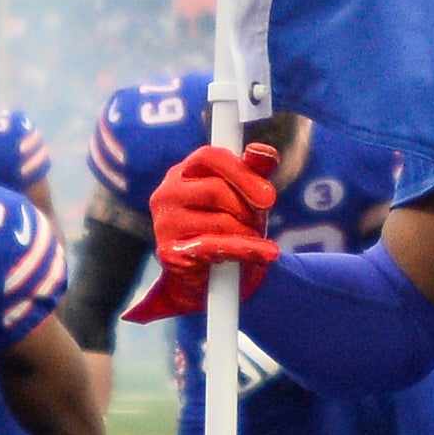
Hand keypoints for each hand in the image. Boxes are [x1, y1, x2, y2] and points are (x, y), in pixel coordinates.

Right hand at [124, 141, 280, 324]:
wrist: (212, 284)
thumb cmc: (230, 231)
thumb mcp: (247, 198)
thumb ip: (255, 172)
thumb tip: (261, 150)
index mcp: (184, 172)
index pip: (209, 156)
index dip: (242, 172)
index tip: (269, 196)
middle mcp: (167, 193)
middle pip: (217, 190)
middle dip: (248, 208)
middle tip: (261, 221)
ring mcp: (164, 223)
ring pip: (221, 221)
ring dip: (248, 234)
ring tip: (252, 241)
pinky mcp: (169, 253)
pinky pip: (215, 247)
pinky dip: (246, 251)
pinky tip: (266, 254)